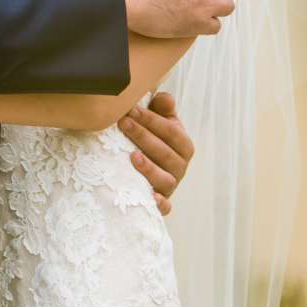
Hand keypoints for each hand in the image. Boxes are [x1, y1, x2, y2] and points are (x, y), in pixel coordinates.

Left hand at [118, 91, 193, 215]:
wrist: (145, 166)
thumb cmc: (151, 137)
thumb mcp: (159, 120)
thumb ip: (162, 107)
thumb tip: (164, 98)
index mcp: (183, 145)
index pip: (171, 131)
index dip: (152, 120)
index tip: (130, 110)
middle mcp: (180, 167)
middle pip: (166, 153)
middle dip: (144, 137)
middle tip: (123, 123)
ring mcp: (171, 185)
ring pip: (166, 180)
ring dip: (150, 169)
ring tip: (132, 156)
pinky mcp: (161, 202)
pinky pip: (165, 207)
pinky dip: (160, 205)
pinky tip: (151, 198)